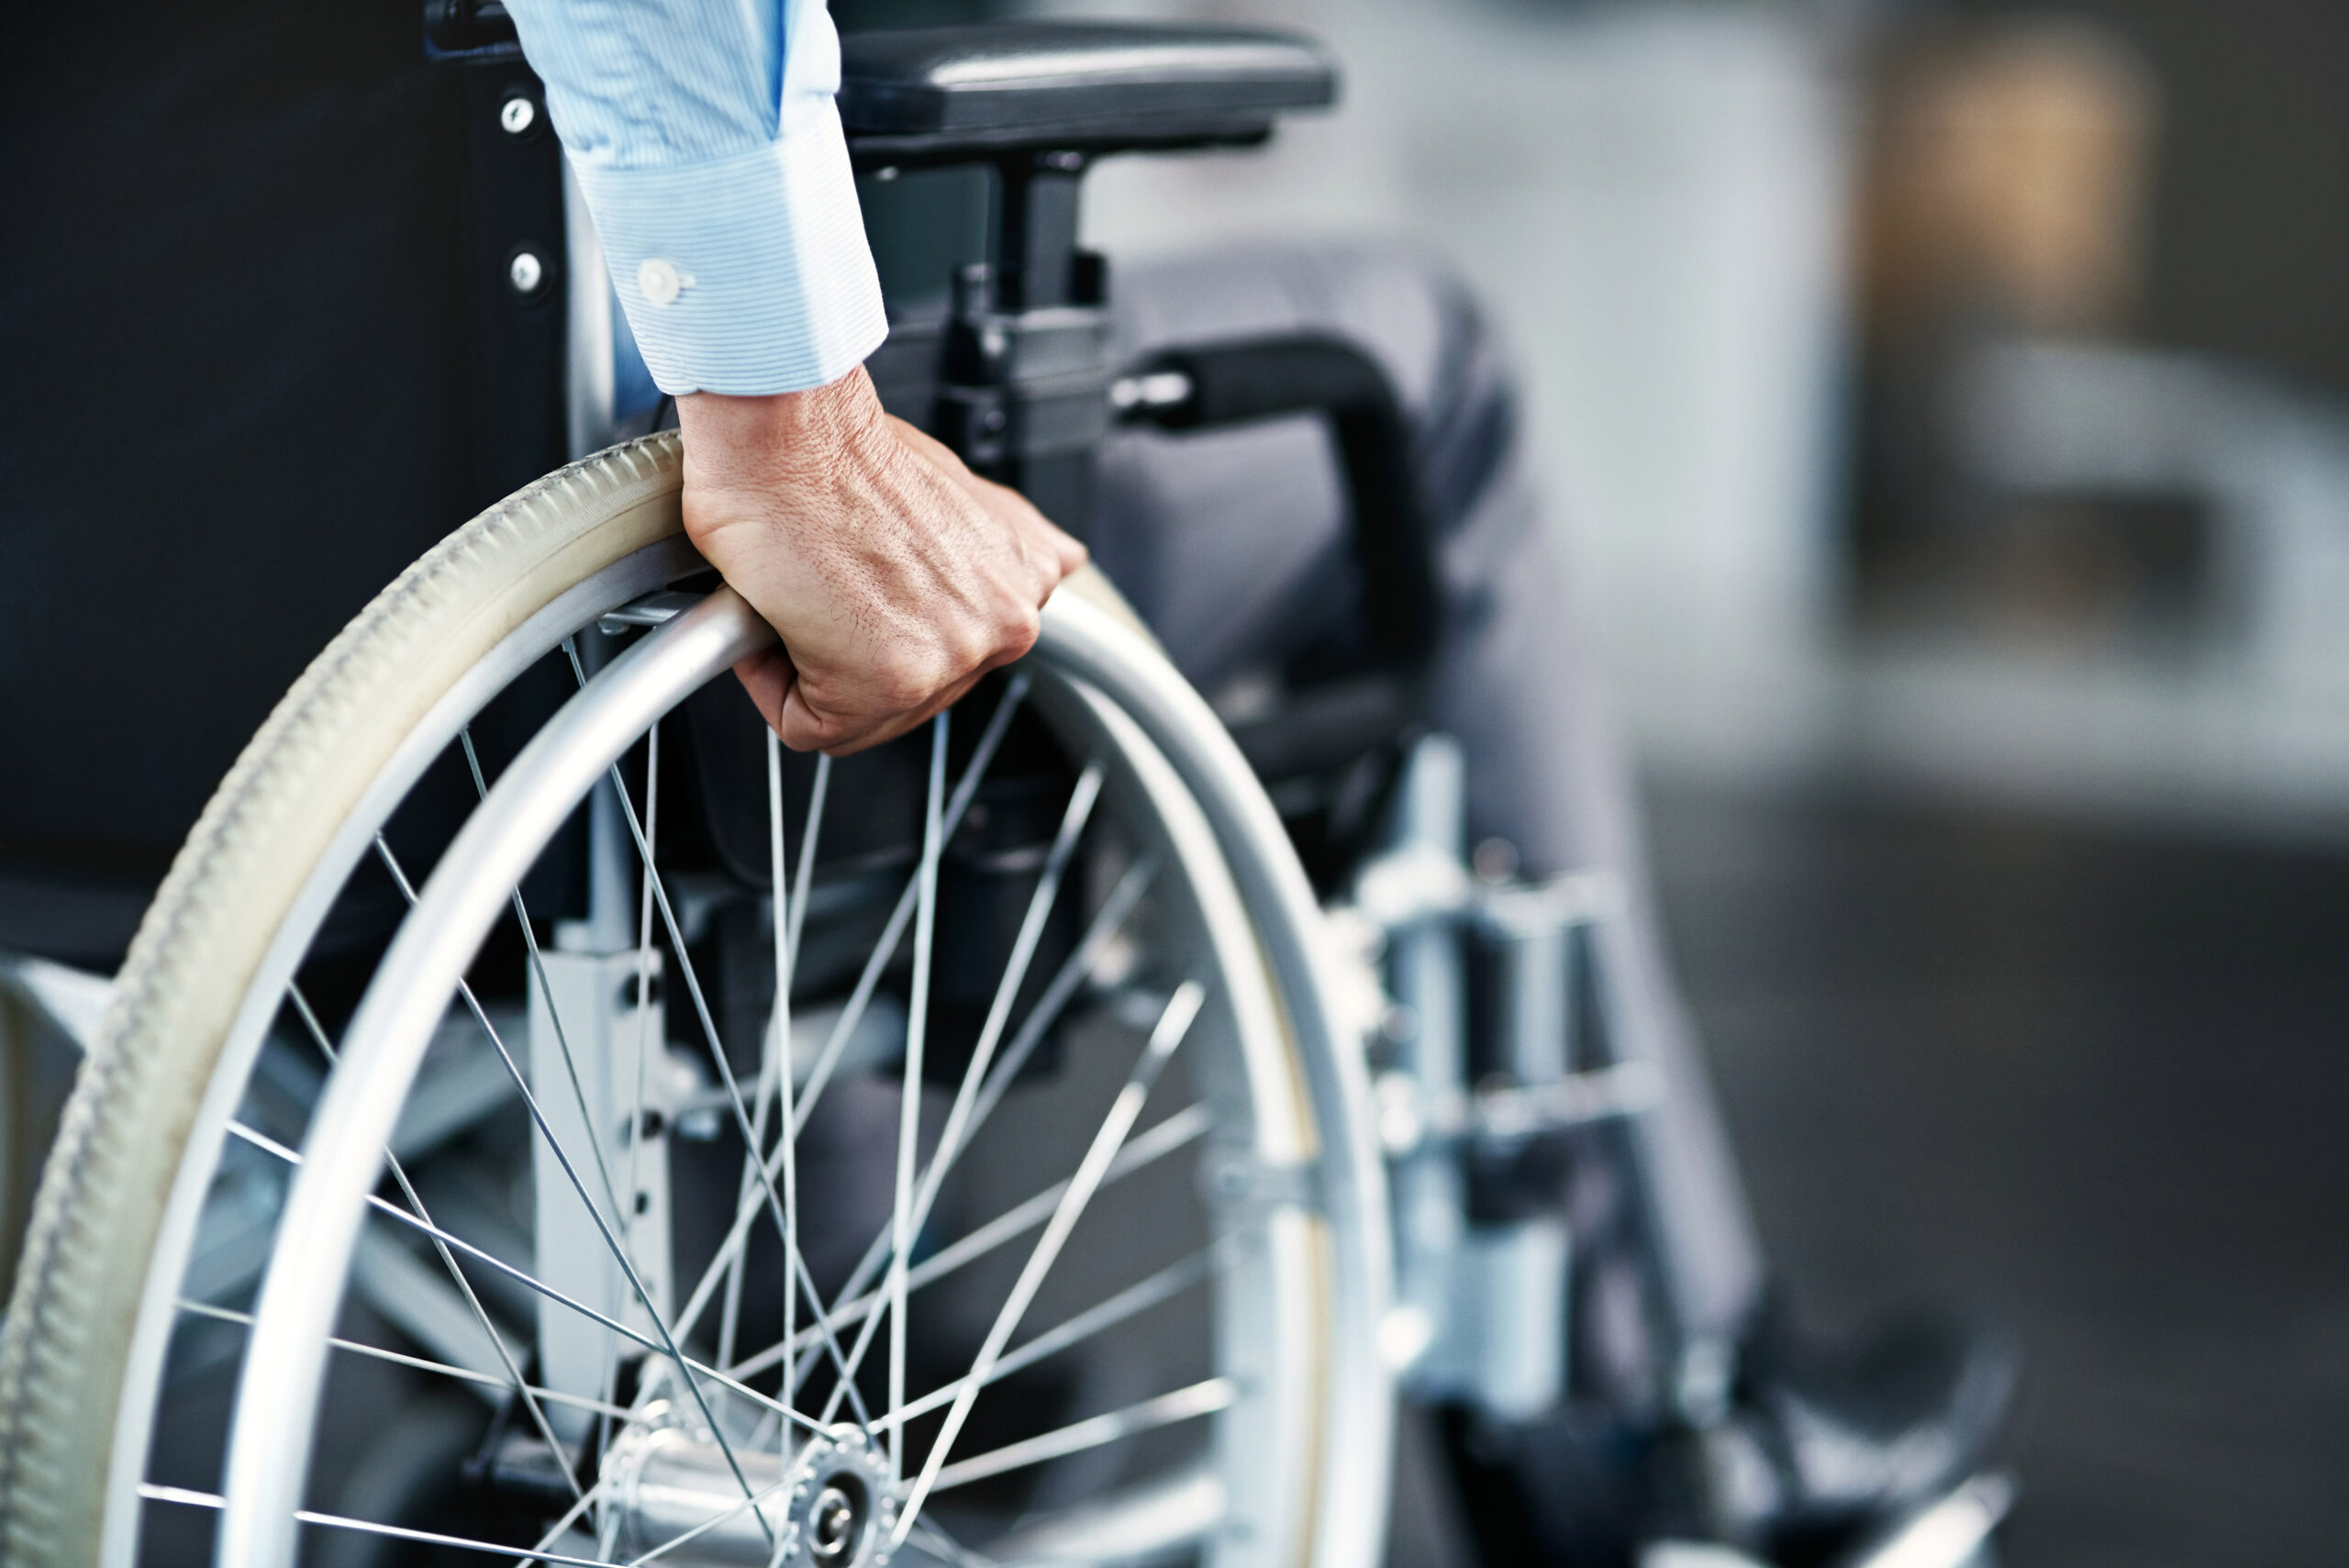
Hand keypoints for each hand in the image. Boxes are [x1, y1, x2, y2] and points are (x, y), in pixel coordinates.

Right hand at [678, 367, 1086, 754]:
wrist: (786, 429)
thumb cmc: (837, 446)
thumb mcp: (956, 490)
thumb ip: (986, 545)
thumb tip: (1003, 560)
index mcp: (1025, 579)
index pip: (950, 650)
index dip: (879, 621)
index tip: (853, 583)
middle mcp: (1005, 624)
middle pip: (911, 685)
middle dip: (854, 644)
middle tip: (823, 580)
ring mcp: (952, 657)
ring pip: (860, 711)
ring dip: (813, 659)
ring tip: (803, 589)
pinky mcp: (887, 684)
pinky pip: (808, 724)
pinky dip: (771, 679)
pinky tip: (778, 612)